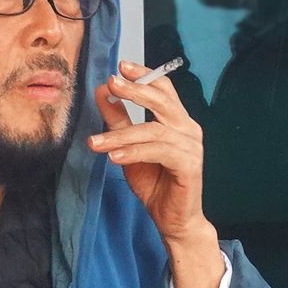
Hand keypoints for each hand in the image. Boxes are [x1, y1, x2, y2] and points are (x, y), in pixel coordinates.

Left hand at [90, 60, 221, 287]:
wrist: (173, 220)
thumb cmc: (155, 184)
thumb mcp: (128, 147)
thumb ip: (118, 119)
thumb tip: (101, 90)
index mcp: (178, 121)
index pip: (164, 89)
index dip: (144, 75)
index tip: (120, 67)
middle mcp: (188, 130)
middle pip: (162, 101)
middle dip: (135, 91)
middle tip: (111, 84)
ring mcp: (192, 148)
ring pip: (153, 130)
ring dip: (121, 135)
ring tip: (95, 143)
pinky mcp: (189, 166)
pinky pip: (159, 152)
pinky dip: (134, 152)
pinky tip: (114, 157)